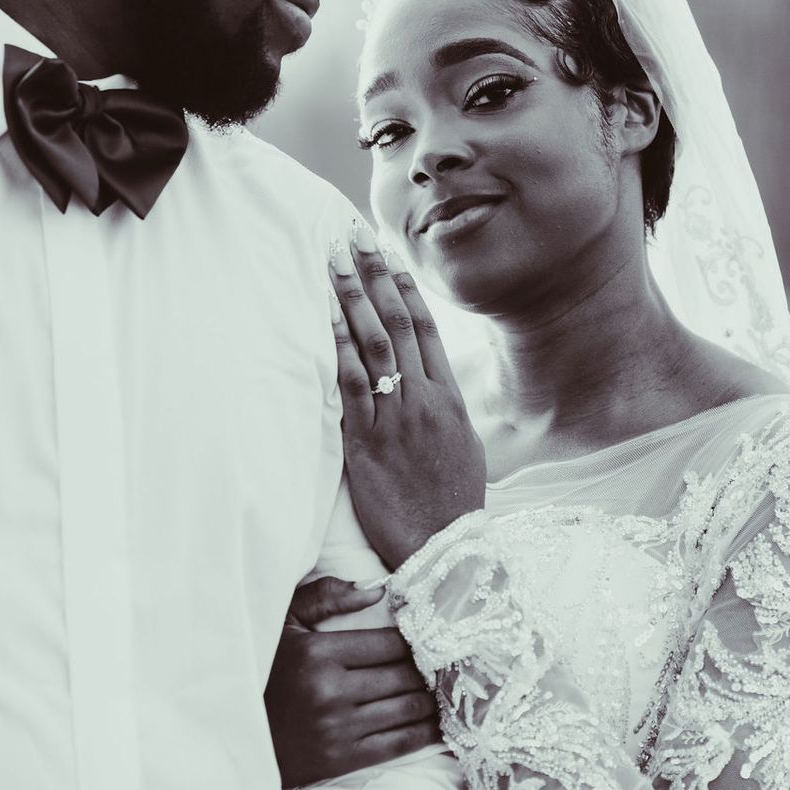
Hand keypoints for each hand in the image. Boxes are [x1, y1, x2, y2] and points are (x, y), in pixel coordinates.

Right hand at [266, 577, 440, 786]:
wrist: (241, 732)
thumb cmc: (266, 669)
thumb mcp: (284, 621)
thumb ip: (326, 597)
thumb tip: (378, 591)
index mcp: (318, 653)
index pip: (389, 643)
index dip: (413, 640)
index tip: (423, 640)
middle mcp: (330, 691)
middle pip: (404, 676)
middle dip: (426, 670)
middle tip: (438, 665)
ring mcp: (338, 728)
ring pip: (408, 709)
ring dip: (430, 700)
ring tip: (437, 691)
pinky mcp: (342, 758)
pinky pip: (399, 744)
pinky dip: (425, 733)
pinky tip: (434, 723)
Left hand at [329, 222, 486, 570]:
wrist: (445, 550)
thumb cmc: (453, 504)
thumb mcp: (465, 449)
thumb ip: (446, 410)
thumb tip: (431, 383)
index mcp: (451, 400)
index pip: (426, 329)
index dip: (404, 288)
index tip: (386, 257)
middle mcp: (426, 400)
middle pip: (399, 323)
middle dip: (372, 277)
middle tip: (351, 239)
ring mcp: (397, 418)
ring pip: (374, 344)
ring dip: (350, 299)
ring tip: (331, 262)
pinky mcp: (368, 442)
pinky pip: (352, 385)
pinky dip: (338, 347)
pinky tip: (324, 319)